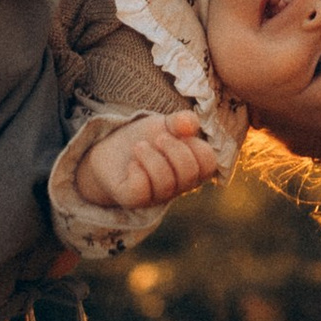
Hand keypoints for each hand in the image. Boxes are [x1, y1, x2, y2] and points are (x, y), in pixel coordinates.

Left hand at [70, 111, 223, 212]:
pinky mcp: (133, 199)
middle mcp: (177, 187)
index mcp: (191, 169)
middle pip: (189, 174)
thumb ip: (181, 121)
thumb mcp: (165, 124)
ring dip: (151, 157)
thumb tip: (190, 124)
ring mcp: (156, 196)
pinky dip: (136, 170)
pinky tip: (132, 163)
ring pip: (165, 183)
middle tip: (158, 138)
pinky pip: (141, 190)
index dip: (196, 145)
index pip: (209, 163)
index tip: (179, 133)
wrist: (111, 151)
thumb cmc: (145, 139)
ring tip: (139, 147)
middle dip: (174, 149)